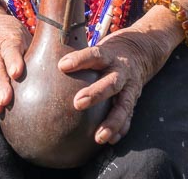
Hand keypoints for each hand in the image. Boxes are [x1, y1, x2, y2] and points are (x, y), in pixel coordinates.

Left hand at [57, 28, 168, 144]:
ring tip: (99, 137)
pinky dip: (121, 129)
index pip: (95, 54)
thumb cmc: (108, 53)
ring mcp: (130, 88)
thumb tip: (48, 58)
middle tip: (77, 103)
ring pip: (124, 106)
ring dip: (112, 121)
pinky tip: (111, 140)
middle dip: (96, 94)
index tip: (62, 65)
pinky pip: (129, 117)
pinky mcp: (133, 101)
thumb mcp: (98, 47)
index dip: (79, 59)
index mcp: (110, 55)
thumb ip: (79, 55)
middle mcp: (122, 71)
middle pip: (111, 82)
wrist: (139, 52)